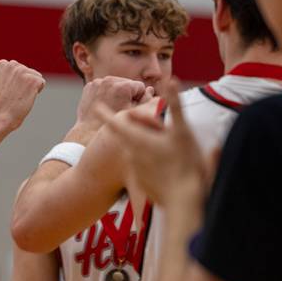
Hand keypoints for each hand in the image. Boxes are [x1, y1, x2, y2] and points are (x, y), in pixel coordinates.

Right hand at [0, 60, 45, 130]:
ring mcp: (23, 71)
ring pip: (35, 77)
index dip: (15, 82)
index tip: (8, 91)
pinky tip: (26, 98)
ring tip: (20, 96)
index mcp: (3, 64)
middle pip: (28, 72)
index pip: (18, 69)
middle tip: (14, 95)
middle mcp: (13, 65)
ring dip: (31, 88)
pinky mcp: (33, 80)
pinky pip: (41, 83)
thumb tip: (2, 76)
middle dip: (24, 84)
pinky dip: (36, 92)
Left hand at [68, 76, 151, 143]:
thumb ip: (146, 101)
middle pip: (127, 83)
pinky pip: (103, 85)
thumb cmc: (114, 126)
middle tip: (122, 108)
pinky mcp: (90, 85)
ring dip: (117, 92)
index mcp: (123, 86)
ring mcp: (98, 82)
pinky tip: (104, 104)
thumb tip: (151, 89)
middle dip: (128, 94)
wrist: (89, 131)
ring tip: (113, 106)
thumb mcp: (134, 115)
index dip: (139, 98)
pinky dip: (105, 92)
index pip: (140, 86)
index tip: (132, 109)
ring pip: (115, 83)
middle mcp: (109, 80)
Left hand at [97, 79, 206, 205]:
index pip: (115, 122)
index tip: (97, 106)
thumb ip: (175, 104)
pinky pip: (143, 168)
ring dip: (145, 147)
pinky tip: (166, 168)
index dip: (105, 113)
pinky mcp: (141, 185)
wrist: (183, 200)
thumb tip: (171, 80)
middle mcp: (131, 155)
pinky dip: (150, 164)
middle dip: (136, 129)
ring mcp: (135, 171)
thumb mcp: (182, 130)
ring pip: (136, 152)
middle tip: (152, 127)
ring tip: (167, 150)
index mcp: (137, 139)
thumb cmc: (184, 163)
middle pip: (129, 136)